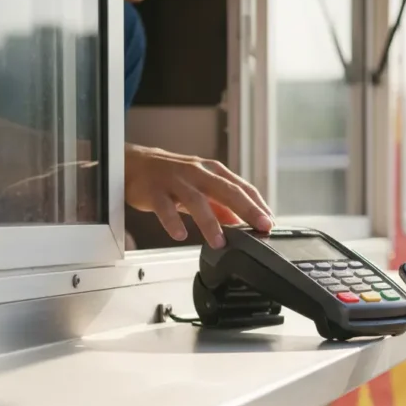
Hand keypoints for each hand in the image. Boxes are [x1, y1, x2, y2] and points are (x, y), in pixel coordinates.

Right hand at [124, 144, 273, 246]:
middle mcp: (197, 172)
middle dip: (247, 209)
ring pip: (195, 200)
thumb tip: (243, 224)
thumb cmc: (173, 177)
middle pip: (226, 190)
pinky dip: (172, 221)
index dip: (258, 204)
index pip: (241, 187)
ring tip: (219, 242)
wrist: (135, 163)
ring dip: (209, 222)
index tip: (270, 222)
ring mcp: (175, 180)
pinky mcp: (154, 190)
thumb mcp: (202, 187)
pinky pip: (163, 207)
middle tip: (261, 227)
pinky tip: (180, 235)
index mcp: (212, 172)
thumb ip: (222, 205)